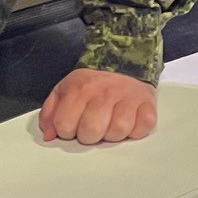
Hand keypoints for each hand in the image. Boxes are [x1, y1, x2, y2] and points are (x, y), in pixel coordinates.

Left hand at [39, 68, 156, 145]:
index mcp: (80, 88)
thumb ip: (50, 113)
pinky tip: (130, 122)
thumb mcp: (64, 90)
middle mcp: (104, 91)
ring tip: (111, 124)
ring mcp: (128, 97)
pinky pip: (143, 126)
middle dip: (89, 135)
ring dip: (113, 134)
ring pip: (118, 131)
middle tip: (93, 126)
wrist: (124, 62)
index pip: (65, 126)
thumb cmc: (92, 84)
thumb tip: (49, 136)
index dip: (67, 131)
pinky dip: (136, 130)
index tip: (73, 125)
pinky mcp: (148, 103)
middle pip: (92, 131)